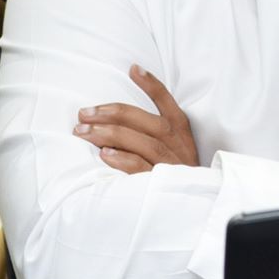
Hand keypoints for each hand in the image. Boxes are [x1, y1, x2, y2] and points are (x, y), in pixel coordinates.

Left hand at [73, 64, 197, 173]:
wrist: (196, 210)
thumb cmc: (178, 175)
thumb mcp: (176, 149)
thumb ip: (154, 133)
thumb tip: (117, 117)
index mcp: (182, 133)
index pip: (168, 103)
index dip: (152, 85)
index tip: (133, 68)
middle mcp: (178, 146)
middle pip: (145, 122)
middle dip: (113, 114)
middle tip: (84, 113)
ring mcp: (171, 165)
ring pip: (140, 142)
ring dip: (109, 134)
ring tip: (82, 131)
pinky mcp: (163, 185)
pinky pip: (140, 169)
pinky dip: (122, 160)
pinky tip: (103, 154)